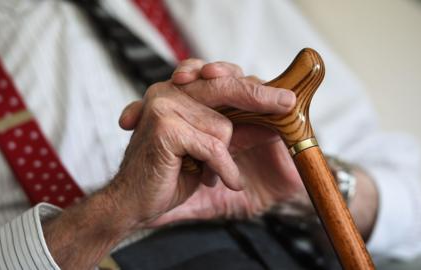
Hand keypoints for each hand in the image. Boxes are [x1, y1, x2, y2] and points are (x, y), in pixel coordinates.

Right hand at [43, 60, 297, 269]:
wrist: (132, 203)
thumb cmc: (168, 174)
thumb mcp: (206, 147)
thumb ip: (231, 128)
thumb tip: (271, 118)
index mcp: (176, 92)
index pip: (220, 79)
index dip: (251, 87)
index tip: (282, 97)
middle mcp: (168, 91)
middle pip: (225, 86)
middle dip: (259, 98)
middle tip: (288, 103)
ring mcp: (164, 105)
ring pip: (222, 127)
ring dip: (222, 158)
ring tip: (202, 172)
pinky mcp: (165, 127)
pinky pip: (213, 147)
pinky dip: (220, 169)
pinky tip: (212, 181)